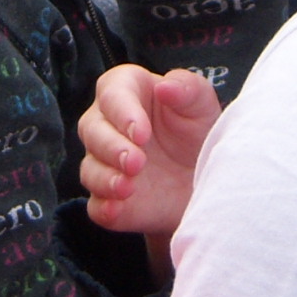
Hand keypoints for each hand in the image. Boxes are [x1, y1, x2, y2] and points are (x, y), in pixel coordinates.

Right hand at [79, 65, 218, 243]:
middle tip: (136, 162)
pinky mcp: (109, 198)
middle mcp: (108, 126)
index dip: (122, 113)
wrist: (206, 178)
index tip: (142, 133)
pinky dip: (103, 207)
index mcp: (127, 92)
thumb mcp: (201, 103)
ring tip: (128, 187)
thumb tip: (164, 87)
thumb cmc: (198, 129)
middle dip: (111, 147)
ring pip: (89, 169)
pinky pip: (95, 205)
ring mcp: (105, 164)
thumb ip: (186, 88)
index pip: (111, 94)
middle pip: (92, 130)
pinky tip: (116, 209)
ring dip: (105, 178)